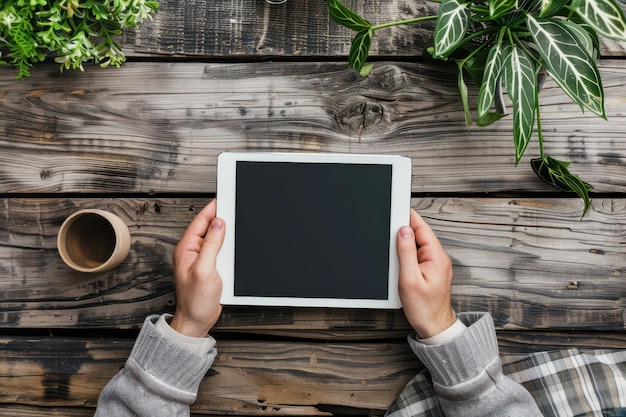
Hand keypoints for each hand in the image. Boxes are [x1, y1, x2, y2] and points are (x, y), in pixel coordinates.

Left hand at [170, 199, 224, 337]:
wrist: (197, 321)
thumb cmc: (195, 301)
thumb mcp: (204, 270)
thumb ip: (211, 245)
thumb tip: (218, 224)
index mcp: (186, 249)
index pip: (201, 222)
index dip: (213, 209)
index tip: (225, 199)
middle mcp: (193, 252)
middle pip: (210, 228)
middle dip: (223, 219)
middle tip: (236, 210)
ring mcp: (202, 259)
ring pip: (217, 239)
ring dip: (227, 235)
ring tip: (237, 226)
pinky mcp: (210, 267)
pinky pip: (221, 251)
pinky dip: (229, 247)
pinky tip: (235, 247)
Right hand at [396, 209, 455, 338]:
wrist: (434, 328)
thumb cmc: (424, 309)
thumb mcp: (410, 279)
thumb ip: (406, 253)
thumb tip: (404, 231)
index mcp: (436, 257)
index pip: (421, 228)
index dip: (408, 218)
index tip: (396, 209)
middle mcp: (438, 258)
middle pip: (418, 235)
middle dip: (404, 231)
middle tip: (388, 230)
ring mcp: (434, 265)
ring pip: (416, 246)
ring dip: (404, 245)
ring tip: (394, 254)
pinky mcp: (429, 272)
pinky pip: (416, 257)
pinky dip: (406, 256)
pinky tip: (399, 264)